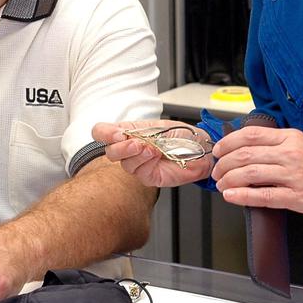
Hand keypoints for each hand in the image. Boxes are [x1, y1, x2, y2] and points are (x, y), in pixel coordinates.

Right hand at [92, 120, 213, 187]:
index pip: (101, 132)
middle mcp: (130, 150)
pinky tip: (155, 155)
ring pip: (124, 163)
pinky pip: (140, 172)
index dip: (104, 133)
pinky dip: (146, 161)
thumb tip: (119, 134)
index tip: (117, 133)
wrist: (201, 148)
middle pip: (109, 152)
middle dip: (120, 147)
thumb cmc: (182, 135)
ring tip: (151, 148)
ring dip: (136, 154)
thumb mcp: (157, 125)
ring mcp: (138, 165)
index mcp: (128, 133)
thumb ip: (136, 130)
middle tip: (134, 142)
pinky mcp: (149, 177)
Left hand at [211, 126, 302, 218]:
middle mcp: (291, 154)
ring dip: (229, 179)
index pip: (251, 135)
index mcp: (292, 138)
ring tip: (221, 184)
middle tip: (216, 170)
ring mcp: (294, 176)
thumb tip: (249, 149)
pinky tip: (231, 196)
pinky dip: (242, 196)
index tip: (218, 150)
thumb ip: (280, 145)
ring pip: (250, 174)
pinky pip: (263, 196)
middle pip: (245, 154)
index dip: (228, 142)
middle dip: (224, 163)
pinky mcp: (298, 198)